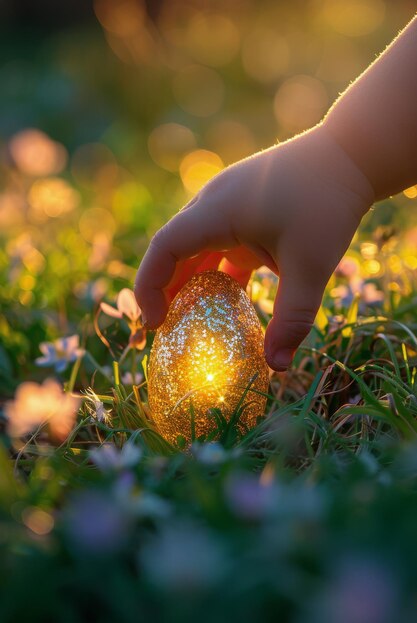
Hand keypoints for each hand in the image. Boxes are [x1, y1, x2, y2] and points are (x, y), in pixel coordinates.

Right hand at [135, 123, 373, 370]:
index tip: (155, 324)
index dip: (150, 287)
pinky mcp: (246, 211)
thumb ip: (293, 318)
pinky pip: (218, 244)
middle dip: (165, 290)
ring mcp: (230, 205)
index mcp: (217, 210)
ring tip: (189, 320)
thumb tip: (277, 368)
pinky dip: (216, 273)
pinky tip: (225, 301)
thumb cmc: (328, 202)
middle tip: (167, 331)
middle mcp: (215, 204)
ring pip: (196, 247)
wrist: (352, 154)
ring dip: (190, 282)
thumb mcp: (312, 265)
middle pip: (175, 250)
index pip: (164, 248)